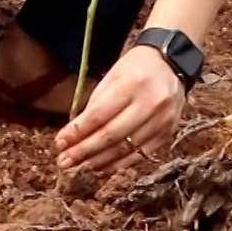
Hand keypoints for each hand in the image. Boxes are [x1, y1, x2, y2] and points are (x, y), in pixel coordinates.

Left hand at [55, 44, 185, 173]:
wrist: (172, 64)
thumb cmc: (136, 68)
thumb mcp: (113, 76)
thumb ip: (95, 104)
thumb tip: (75, 135)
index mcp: (132, 83)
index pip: (99, 114)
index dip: (77, 132)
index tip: (59, 143)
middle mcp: (149, 103)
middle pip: (111, 135)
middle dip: (84, 151)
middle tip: (64, 161)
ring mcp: (162, 120)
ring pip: (126, 149)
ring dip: (99, 160)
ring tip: (80, 166)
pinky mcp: (168, 133)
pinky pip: (140, 155)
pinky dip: (119, 163)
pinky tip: (102, 167)